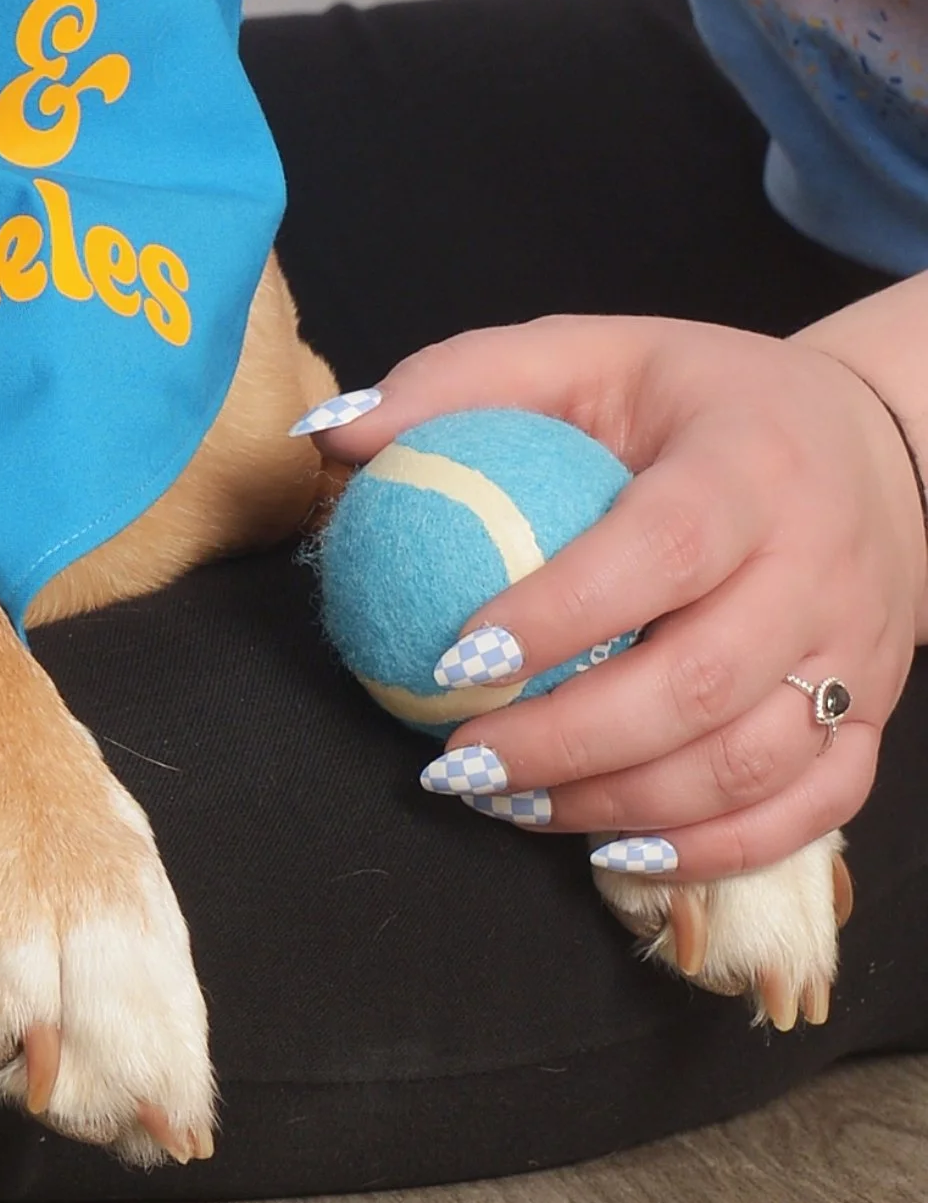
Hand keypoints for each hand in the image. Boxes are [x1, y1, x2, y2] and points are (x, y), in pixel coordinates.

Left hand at [320, 317, 927, 879]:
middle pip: (699, 683)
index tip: (454, 658)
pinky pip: (807, 812)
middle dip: (565, 741)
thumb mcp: (592, 353)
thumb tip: (331, 435)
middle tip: (457, 761)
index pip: (661, 548)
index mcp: (752, 462)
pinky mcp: (873, 718)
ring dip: (618, 804)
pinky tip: (617, 848)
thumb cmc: (703, 402)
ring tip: (506, 804)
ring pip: (749, 765)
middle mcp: (819, 565)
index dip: (559, 614)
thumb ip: (463, 382)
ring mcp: (855, 654)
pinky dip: (713, 849)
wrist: (888, 443)